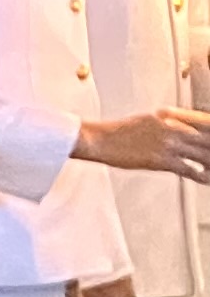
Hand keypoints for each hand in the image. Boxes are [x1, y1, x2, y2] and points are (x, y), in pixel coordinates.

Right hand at [78, 110, 209, 180]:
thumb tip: (174, 129)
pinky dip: (200, 176)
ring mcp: (168, 144)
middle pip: (205, 139)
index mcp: (168, 117)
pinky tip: (204, 179)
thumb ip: (164, 124)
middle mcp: (172, 128)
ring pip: (202, 154)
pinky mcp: (162, 159)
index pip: (201, 121)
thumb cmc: (115, 133)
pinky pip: (189, 170)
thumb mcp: (145, 121)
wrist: (98, 139)